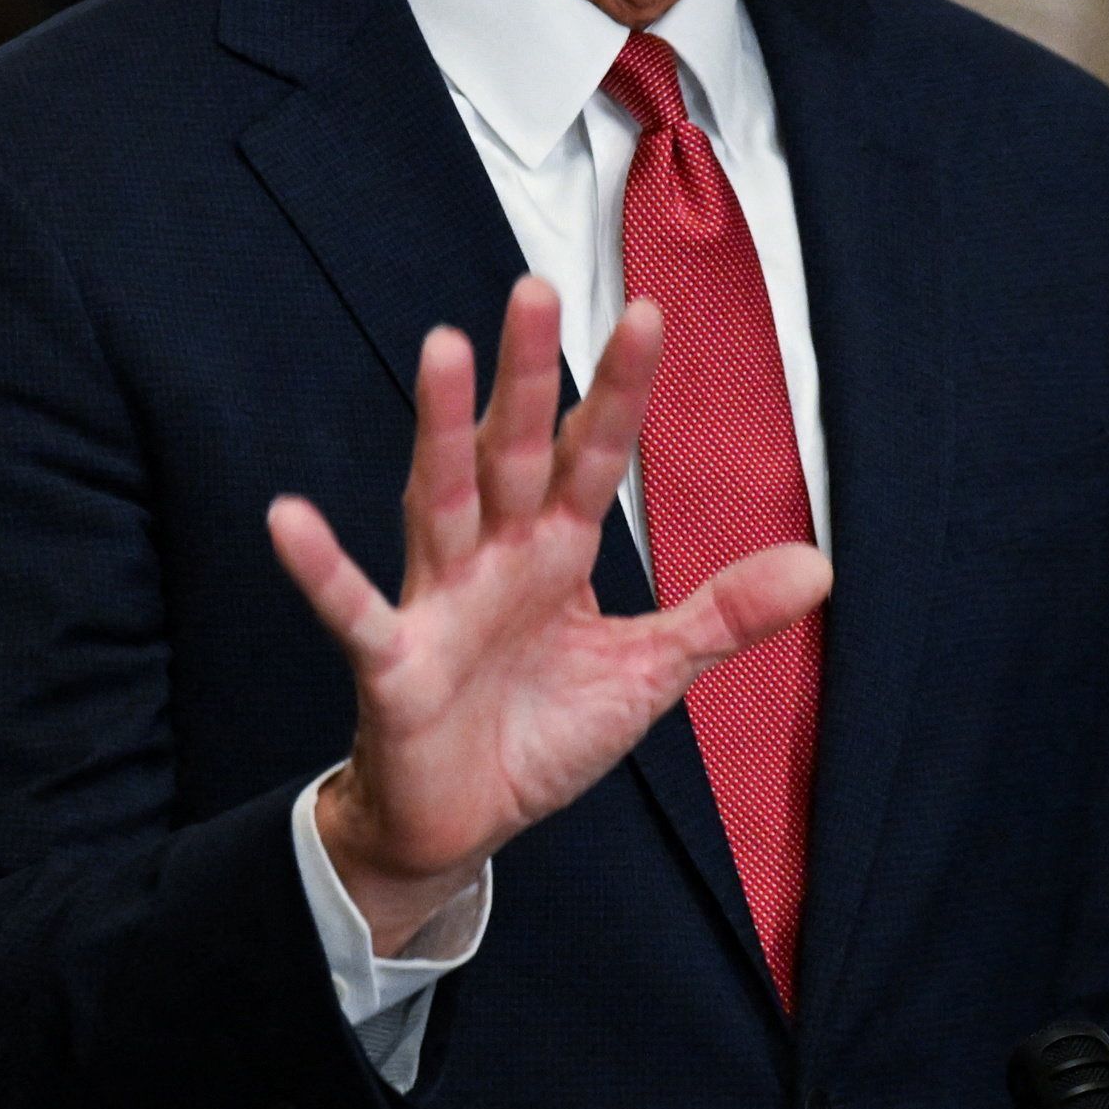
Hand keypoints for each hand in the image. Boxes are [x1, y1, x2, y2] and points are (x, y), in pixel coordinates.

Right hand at [269, 277, 830, 953]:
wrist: (462, 823)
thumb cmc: (540, 730)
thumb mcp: (648, 671)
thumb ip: (722, 612)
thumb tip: (819, 564)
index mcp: (557, 550)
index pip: (595, 455)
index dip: (621, 392)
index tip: (648, 313)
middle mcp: (496, 556)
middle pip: (515, 450)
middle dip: (529, 374)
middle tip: (537, 285)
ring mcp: (440, 600)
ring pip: (440, 498)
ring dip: (437, 427)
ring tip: (439, 346)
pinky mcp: (395, 661)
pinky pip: (354, 610)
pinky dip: (321, 569)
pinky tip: (289, 521)